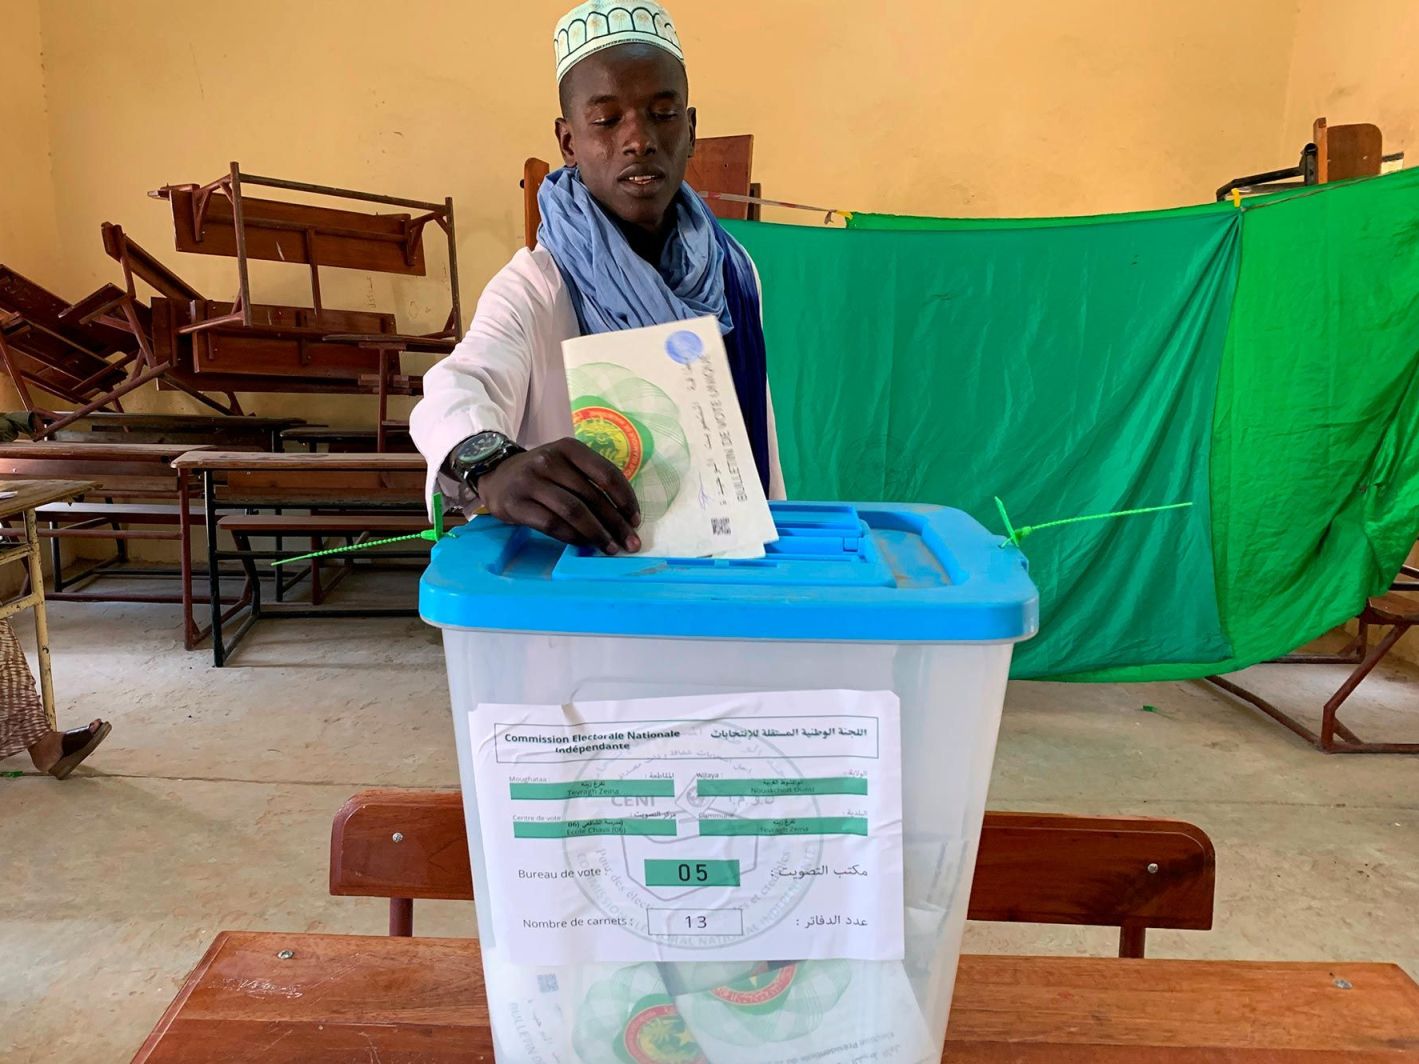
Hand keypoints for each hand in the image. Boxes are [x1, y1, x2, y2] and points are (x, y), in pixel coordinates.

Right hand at [477, 437, 641, 552]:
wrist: (495, 475)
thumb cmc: (541, 474)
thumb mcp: (565, 464)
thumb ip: (591, 481)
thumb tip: (624, 516)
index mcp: (569, 448)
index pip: (606, 474)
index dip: (625, 500)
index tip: (636, 520)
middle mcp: (549, 461)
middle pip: (592, 496)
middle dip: (616, 523)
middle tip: (630, 543)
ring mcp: (530, 481)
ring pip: (573, 511)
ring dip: (597, 534)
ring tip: (610, 548)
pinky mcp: (515, 504)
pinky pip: (552, 524)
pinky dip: (572, 537)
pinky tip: (584, 544)